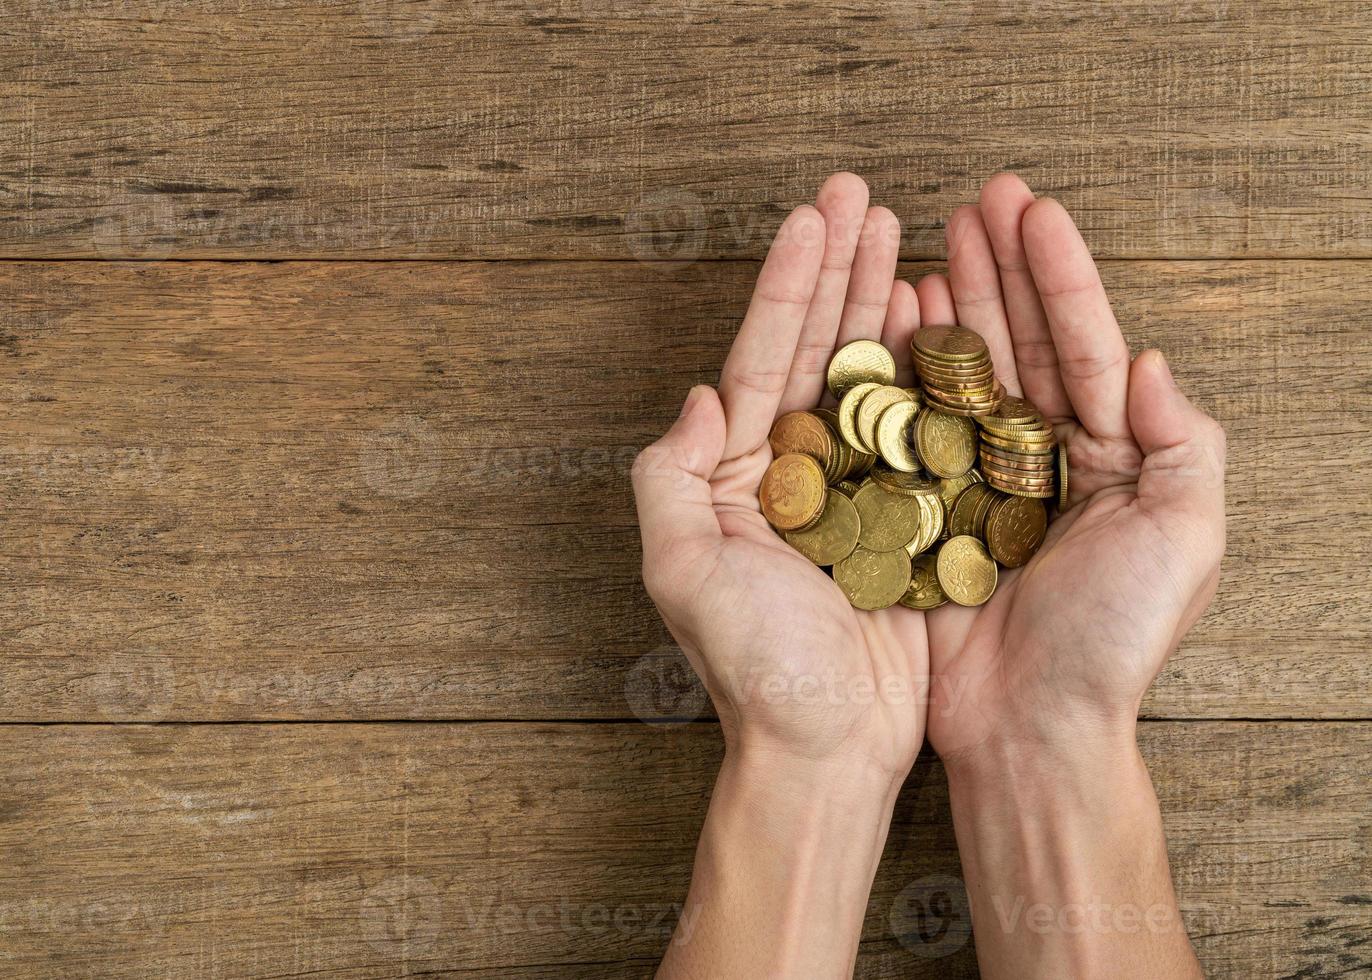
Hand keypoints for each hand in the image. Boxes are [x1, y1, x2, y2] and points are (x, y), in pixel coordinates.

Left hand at [631, 173, 928, 783]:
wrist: (827, 747)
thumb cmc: (752, 669)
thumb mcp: (682, 569)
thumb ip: (670, 476)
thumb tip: (697, 393)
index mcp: (738, 471)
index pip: (761, 355)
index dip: (789, 282)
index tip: (816, 214)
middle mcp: (794, 469)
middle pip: (816, 348)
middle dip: (839, 270)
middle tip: (863, 196)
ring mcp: (854, 490)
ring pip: (871, 378)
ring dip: (884, 304)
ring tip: (905, 236)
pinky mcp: (906, 519)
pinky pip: (920, 433)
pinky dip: (931, 375)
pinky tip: (942, 322)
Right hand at [920, 173, 1226, 764]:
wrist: (1028, 727)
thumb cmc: (1113, 644)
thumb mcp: (1187, 541)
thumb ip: (1187, 443)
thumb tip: (1151, 359)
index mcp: (1115, 457)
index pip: (1088, 344)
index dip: (1061, 275)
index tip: (1033, 210)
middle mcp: (1048, 458)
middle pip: (1024, 342)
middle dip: (1002, 267)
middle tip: (979, 197)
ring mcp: (983, 480)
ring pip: (966, 372)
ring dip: (953, 302)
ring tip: (932, 236)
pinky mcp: (929, 508)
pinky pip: (915, 427)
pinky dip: (903, 371)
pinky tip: (892, 320)